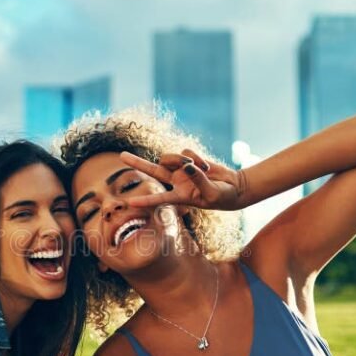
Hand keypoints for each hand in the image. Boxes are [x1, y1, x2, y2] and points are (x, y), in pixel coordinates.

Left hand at [119, 149, 245, 209]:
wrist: (233, 187)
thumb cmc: (223, 197)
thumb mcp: (212, 193)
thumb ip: (199, 180)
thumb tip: (187, 166)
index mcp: (180, 197)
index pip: (160, 199)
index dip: (146, 201)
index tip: (131, 203)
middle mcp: (176, 183)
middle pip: (153, 171)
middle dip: (137, 163)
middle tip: (122, 156)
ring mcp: (181, 170)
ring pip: (171, 157)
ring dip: (182, 159)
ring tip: (201, 168)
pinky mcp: (189, 160)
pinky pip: (186, 152)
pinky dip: (197, 157)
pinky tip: (206, 166)